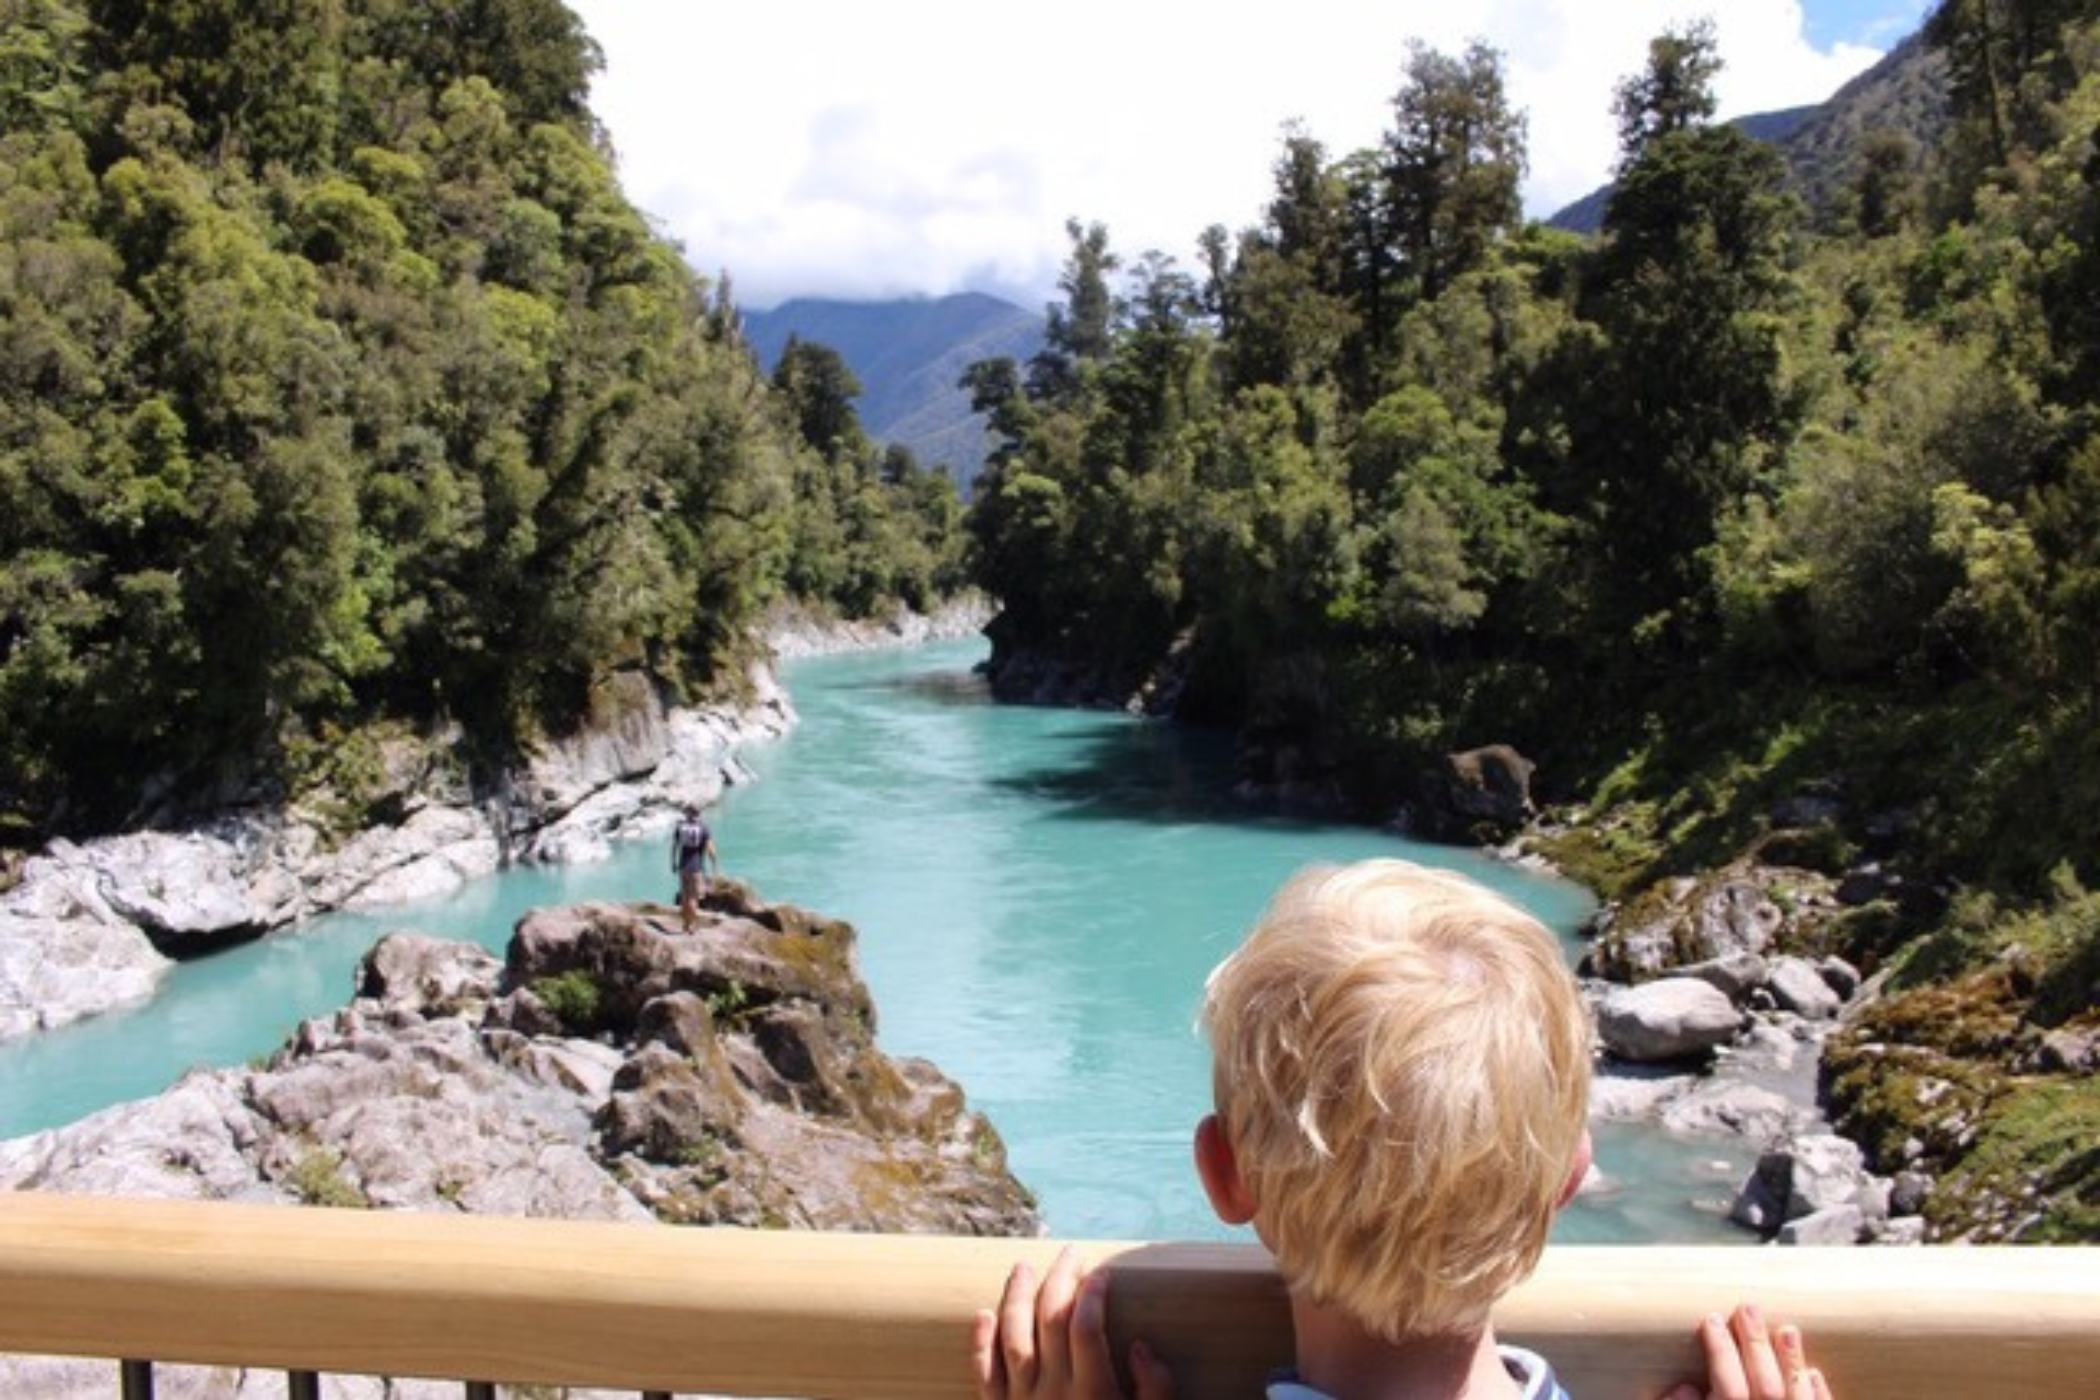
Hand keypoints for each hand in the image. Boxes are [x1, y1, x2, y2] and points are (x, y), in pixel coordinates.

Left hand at [971, 1247, 1173, 1399]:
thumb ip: (1154, 1391)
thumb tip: (1138, 1344)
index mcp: (1094, 1397)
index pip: (1086, 1328)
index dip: (1093, 1294)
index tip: (1103, 1273)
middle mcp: (1053, 1396)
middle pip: (1049, 1322)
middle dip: (1059, 1280)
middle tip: (1070, 1252)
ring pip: (1011, 1339)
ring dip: (1016, 1298)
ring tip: (1023, 1266)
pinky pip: (984, 1377)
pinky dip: (980, 1344)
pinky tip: (981, 1315)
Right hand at [1664, 1303, 1831, 1399]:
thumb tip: (1683, 1387)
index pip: (1728, 1386)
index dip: (1719, 1350)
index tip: (1711, 1319)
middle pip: (1766, 1387)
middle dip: (1756, 1343)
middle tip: (1748, 1307)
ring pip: (1797, 1397)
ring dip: (1792, 1362)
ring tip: (1788, 1329)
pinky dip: (1819, 1395)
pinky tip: (1814, 1374)